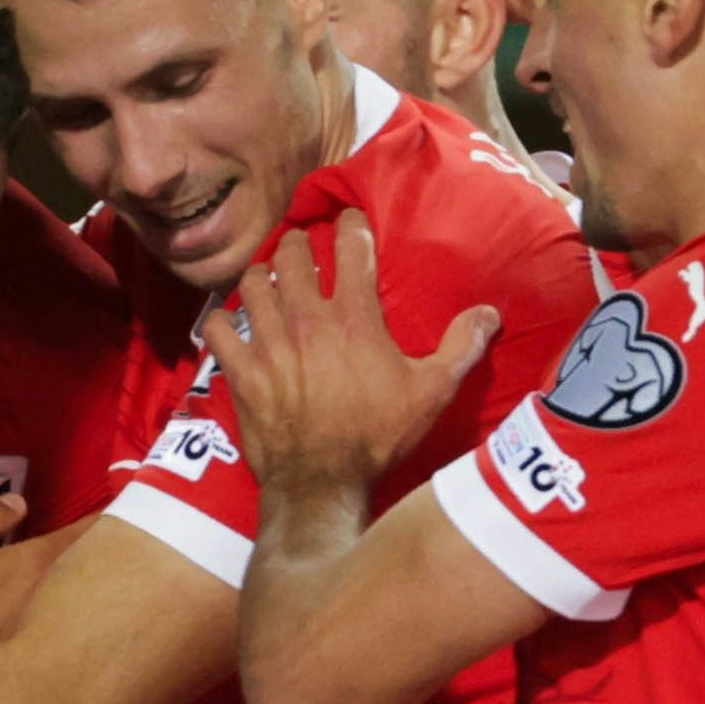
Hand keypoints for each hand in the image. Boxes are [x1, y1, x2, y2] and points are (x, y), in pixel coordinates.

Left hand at [200, 211, 496, 495]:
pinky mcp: (239, 370)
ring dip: (260, 276)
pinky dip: (220, 320)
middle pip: (291, 254)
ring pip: (251, 283)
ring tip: (268, 282)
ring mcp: (267, 342)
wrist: (323, 482)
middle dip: (297, 245)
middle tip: (303, 251)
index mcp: (354, 317)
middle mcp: (306, 319)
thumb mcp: (432, 392)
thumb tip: (489, 313)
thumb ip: (461, 347)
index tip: (349, 221)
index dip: (350, 225)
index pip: (350, 246)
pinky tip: (230, 324)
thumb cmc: (379, 435)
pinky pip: (215, 327)